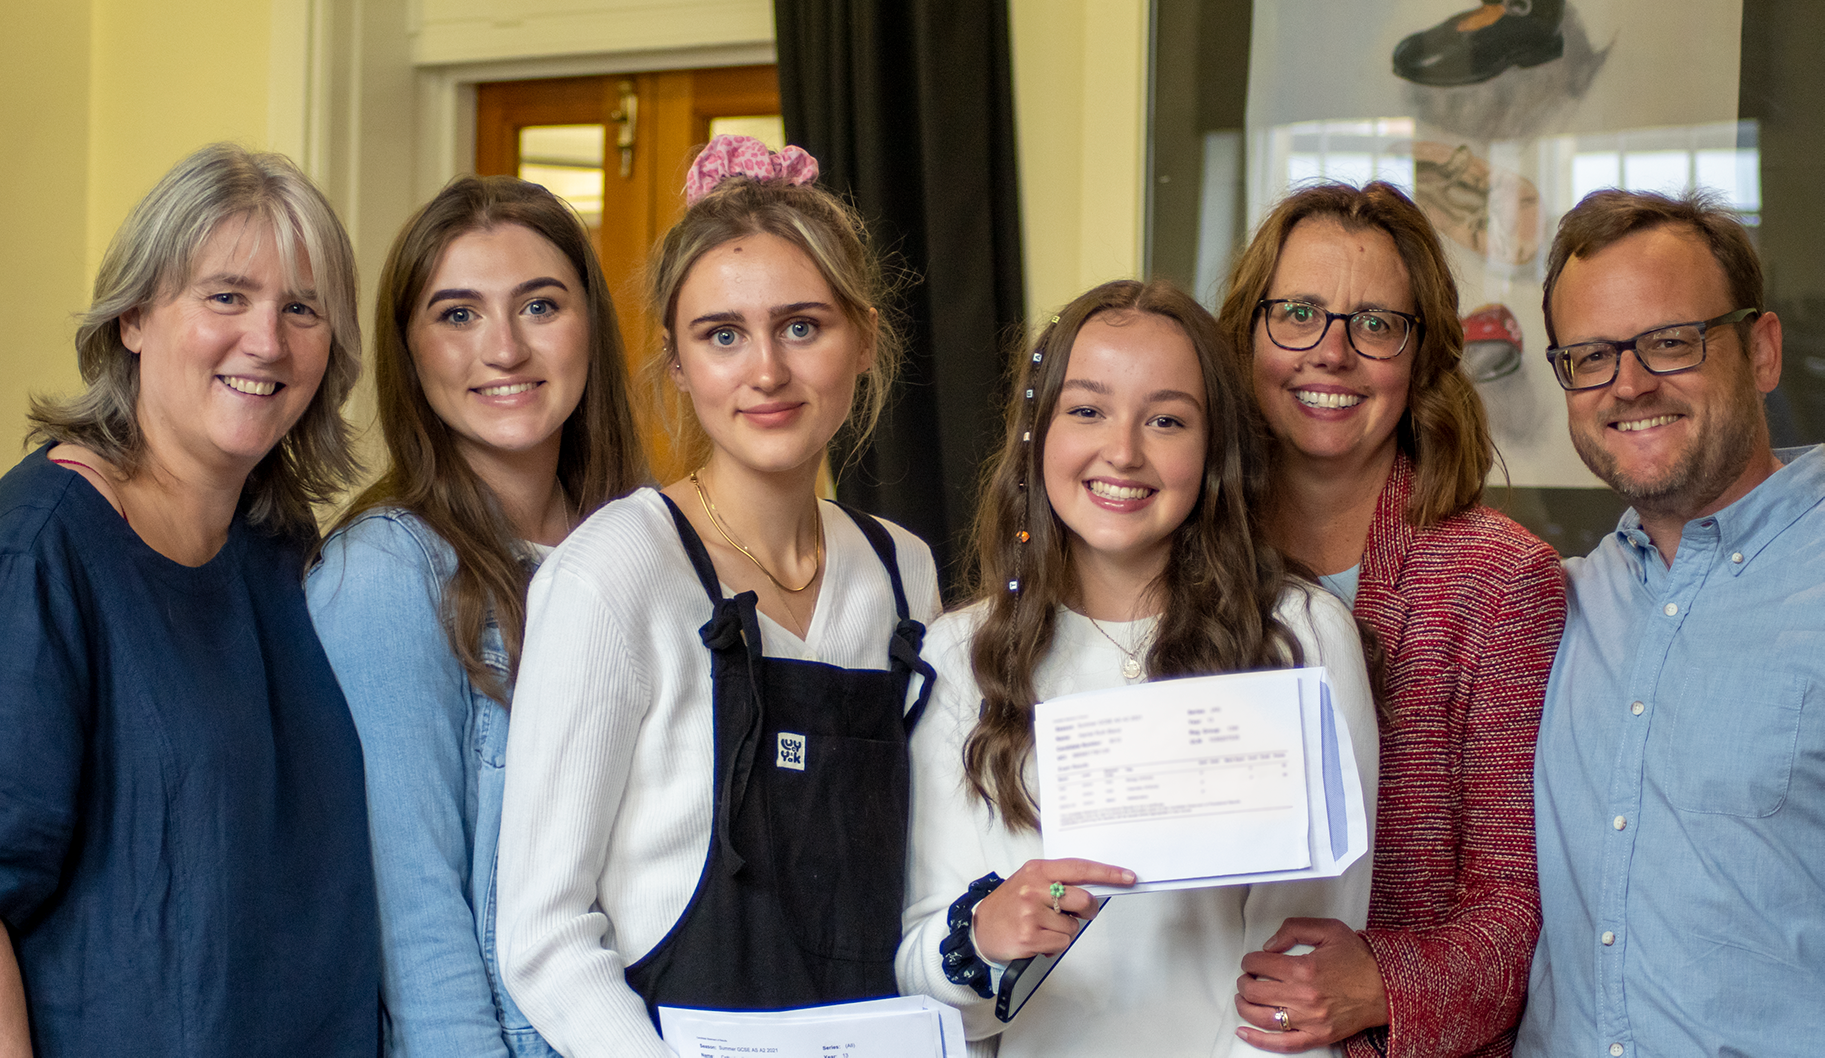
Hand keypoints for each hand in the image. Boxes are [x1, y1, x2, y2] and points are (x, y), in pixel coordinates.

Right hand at [972, 858, 1133, 963]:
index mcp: (1037, 870)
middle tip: (1071, 915)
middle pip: (1083, 899)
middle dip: (1085, 911)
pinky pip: (1062, 943)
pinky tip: (1037, 940)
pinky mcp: (1029, 936)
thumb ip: (1058, 882)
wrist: (980, 929)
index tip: (1128, 877)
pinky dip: (1054, 945)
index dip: (1107, 873)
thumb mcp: (1030, 883)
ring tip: (1041, 928)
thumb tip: (1092, 890)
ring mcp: (1031, 912)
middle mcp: (1034, 888)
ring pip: (1073, 926)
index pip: (1079, 868)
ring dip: (1063, 931)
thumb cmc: (1009, 905)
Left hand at [1233, 917, 1387, 1051]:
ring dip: (1245, 1007)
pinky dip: (1259, 1040)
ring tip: (1243, 999)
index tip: (1252, 961)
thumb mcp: (1329, 930)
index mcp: (1305, 969)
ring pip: (1262, 1017)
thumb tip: (1270, 945)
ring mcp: (1310, 1020)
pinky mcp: (1318, 1036)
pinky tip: (1245, 1032)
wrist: (1387, 987)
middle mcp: (1305, 997)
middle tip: (1247, 977)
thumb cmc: (1360, 960)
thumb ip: (1295, 929)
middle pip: (1255, 991)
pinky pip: (1282, 1044)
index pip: (1260, 964)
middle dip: (1244, 982)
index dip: (1250, 960)